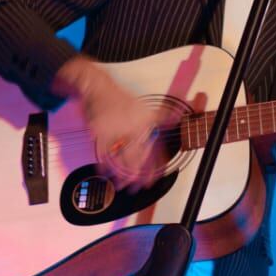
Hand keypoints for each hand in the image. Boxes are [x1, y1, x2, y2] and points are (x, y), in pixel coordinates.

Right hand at [54, 56, 165, 191]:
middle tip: (137, 188)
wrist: (98, 87)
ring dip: (121, 173)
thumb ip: (163, 116)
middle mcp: (130, 128)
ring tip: (123, 185)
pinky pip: (102, 152)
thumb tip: (178, 118)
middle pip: (135, 157)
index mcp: (143, 123)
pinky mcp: (98, 133)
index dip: (152, 166)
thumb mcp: (145, 107)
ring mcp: (113, 131)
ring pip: (119, 158)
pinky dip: (104, 164)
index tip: (153, 179)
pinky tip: (105, 173)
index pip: (151, 149)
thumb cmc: (120, 99)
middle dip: (136, 175)